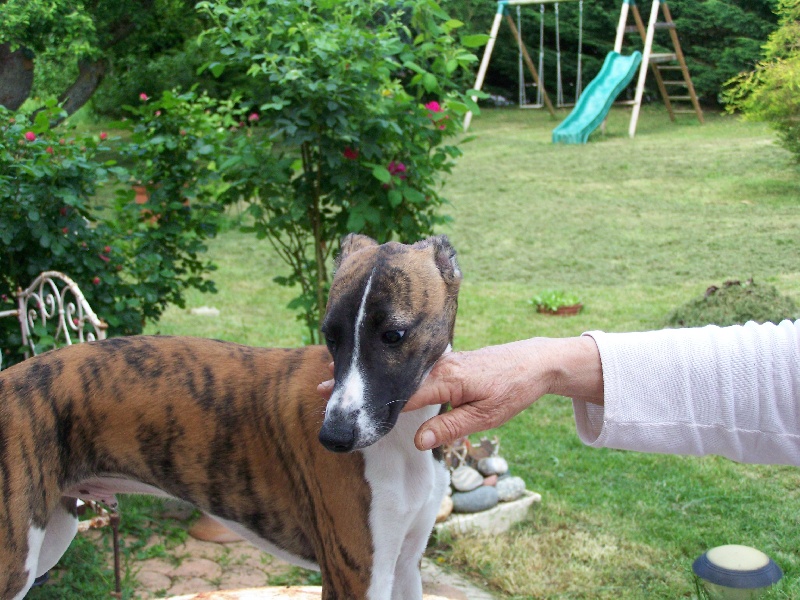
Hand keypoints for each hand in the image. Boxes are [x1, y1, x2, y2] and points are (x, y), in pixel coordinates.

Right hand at [316, 336, 602, 451]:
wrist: (537, 361)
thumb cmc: (514, 388)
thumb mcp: (488, 415)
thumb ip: (452, 427)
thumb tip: (418, 441)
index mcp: (447, 379)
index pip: (401, 394)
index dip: (371, 401)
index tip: (342, 403)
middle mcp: (439, 365)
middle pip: (389, 375)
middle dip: (356, 379)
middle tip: (320, 383)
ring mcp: (441, 360)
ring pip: (396, 368)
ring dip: (367, 370)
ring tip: (334, 371)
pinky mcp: (446, 360)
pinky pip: (409, 365)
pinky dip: (387, 366)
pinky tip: (374, 370)